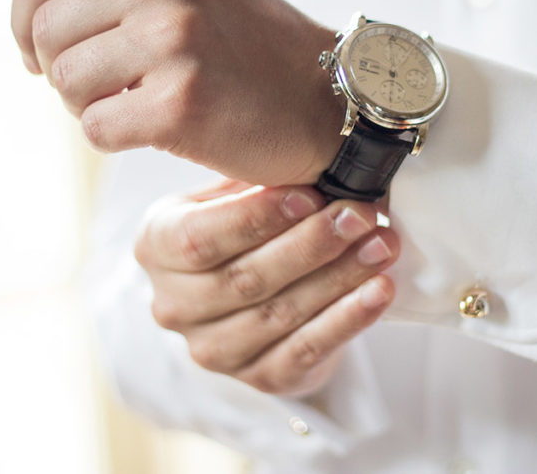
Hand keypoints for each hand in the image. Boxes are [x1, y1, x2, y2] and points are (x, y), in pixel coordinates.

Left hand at [0, 0, 342, 185]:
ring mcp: (174, 36)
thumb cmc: (240, 41)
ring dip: (89, 106)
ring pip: (65, 83)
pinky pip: (98, 129)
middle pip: (45, 34)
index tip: (50, 55)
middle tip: (104, 87)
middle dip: (59, 71)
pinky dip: (118, 137)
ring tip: (135, 103)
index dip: (27, 28)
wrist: (324, 94)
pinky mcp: (182, 101)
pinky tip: (158, 128)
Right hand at [135, 179, 397, 395]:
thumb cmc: (239, 227)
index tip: (310, 195)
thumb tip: (298, 159)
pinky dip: (348, 319)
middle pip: (245, 278)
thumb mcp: (227, 194)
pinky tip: (379, 290)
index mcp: (156, 246)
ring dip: (339, 279)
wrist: (248, 296)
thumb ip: (250, 179)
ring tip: (381, 245)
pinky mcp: (258, 377)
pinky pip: (306, 349)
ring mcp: (212, 349)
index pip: (199, 238)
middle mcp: (173, 304)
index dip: (256, 218)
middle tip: (359, 215)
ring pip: (280, 314)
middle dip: (311, 245)